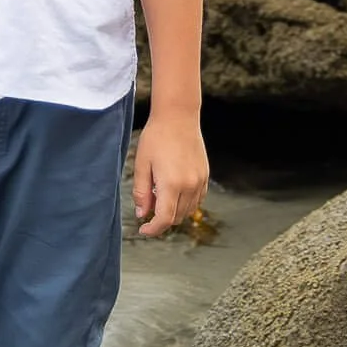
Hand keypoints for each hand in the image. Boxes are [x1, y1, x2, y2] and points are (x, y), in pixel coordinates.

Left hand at [132, 110, 209, 238]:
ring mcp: (200, 181)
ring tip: (159, 194)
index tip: (143, 230)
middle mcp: (189, 185)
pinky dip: (185, 203)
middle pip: (176, 217)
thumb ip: (142, 192)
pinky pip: (197, 199)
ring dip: (174, 211)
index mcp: (172, 184)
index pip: (165, 219)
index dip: (153, 230)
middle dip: (161, 219)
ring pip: (188, 211)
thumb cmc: (156, 137)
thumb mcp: (141, 164)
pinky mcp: (205, 175)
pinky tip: (173, 190)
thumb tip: (142, 214)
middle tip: (148, 204)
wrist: (178, 116)